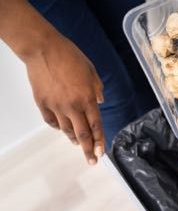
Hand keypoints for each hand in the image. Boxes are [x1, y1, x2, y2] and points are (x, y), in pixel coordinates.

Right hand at [26, 34, 104, 164]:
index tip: (102, 153)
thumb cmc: (70, 57)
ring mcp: (55, 106)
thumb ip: (97, 88)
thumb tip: (100, 101)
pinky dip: (58, 127)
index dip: (100, 141)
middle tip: (91, 161)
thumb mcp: (91, 71)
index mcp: (87, 98)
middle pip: (81, 134)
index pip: (96, 125)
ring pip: (66, 130)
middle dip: (88, 150)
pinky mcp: (42, 103)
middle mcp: (72, 106)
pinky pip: (51, 121)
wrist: (43, 49)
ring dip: (74, 139)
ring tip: (78, 144)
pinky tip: (62, 128)